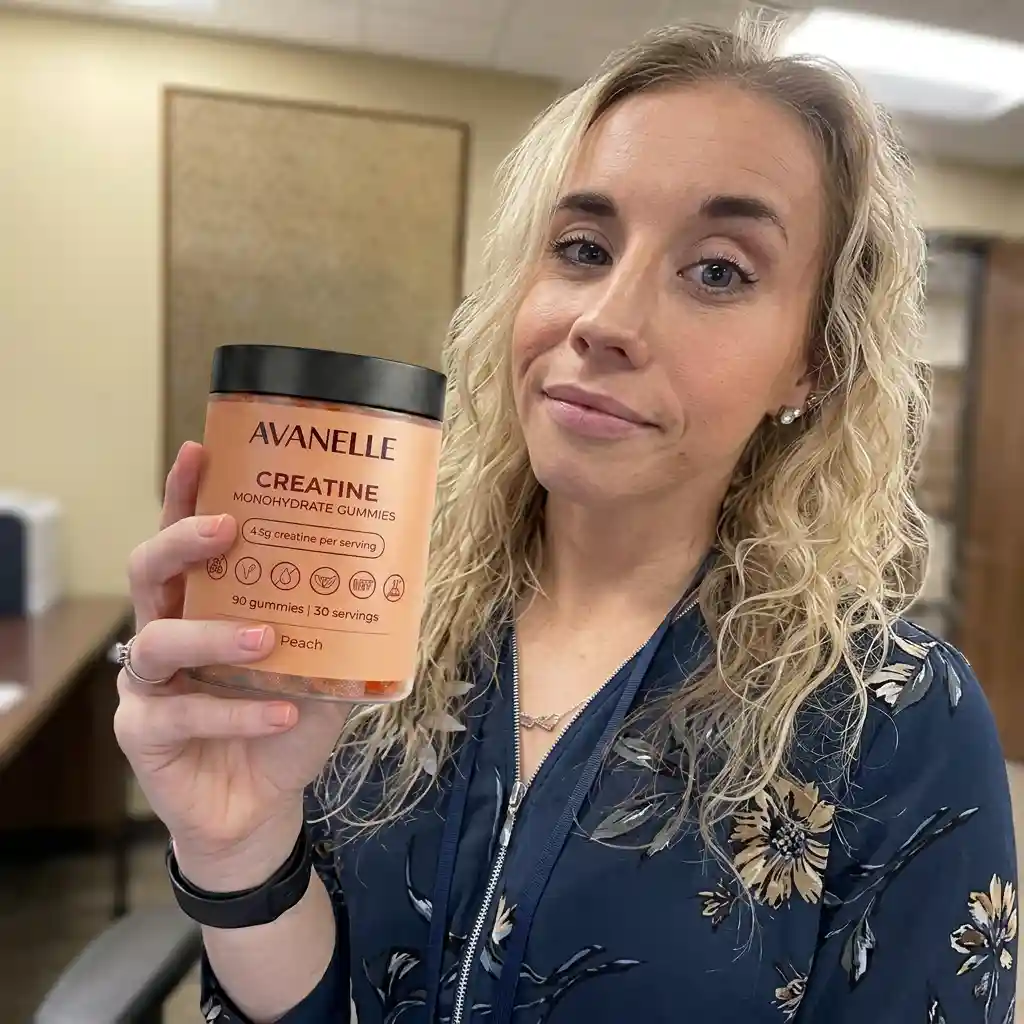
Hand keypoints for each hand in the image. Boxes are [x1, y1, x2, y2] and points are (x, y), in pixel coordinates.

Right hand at [114, 442, 350, 889]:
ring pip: (158, 643)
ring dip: (215, 636)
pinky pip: (182, 716)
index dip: (186, 494)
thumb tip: (399, 576)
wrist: (263, 804)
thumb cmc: (286, 722)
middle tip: (228, 529)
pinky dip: (237, 715)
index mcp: (205, 604)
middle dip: (183, 541)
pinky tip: (281, 715)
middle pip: (149, 571)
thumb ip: (342, 628)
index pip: (187, 540)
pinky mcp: (144, 734)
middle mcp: (167, 632)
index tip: (202, 451)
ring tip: (267, 638)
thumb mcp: (325, 668)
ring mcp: (149, 685)